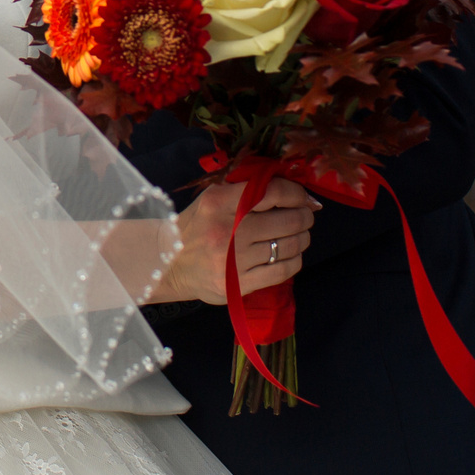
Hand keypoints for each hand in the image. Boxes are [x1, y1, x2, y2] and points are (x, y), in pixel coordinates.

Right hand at [148, 178, 317, 305]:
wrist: (170, 263)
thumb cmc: (198, 225)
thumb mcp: (214, 198)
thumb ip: (248, 190)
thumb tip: (298, 193)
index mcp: (220, 201)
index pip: (273, 191)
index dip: (297, 193)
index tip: (303, 198)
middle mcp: (227, 229)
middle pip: (287, 220)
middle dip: (304, 217)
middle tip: (305, 217)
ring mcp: (233, 259)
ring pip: (288, 246)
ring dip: (302, 239)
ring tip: (299, 235)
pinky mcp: (238, 284)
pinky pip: (281, 270)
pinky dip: (294, 260)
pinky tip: (291, 255)